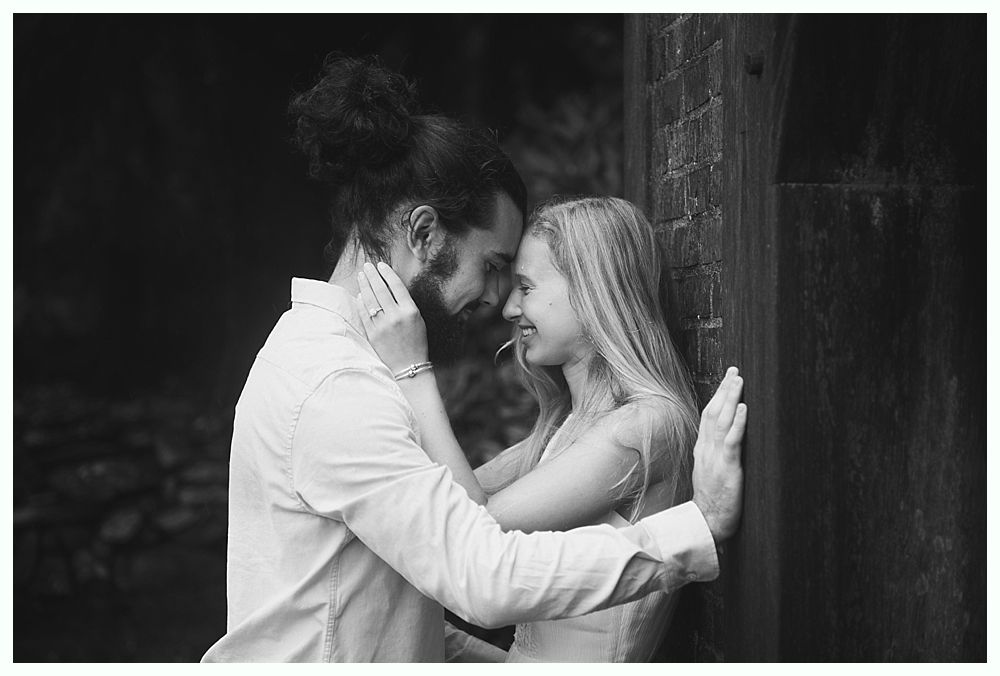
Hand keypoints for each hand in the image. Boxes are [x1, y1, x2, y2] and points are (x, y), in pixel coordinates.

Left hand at [358, 261, 428, 373]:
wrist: (409, 366)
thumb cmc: (416, 341)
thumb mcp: (418, 319)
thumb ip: (405, 303)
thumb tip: (388, 287)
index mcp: (410, 311)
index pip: (396, 285)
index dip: (387, 273)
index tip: (381, 265)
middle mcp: (396, 316)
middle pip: (381, 290)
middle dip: (372, 275)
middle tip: (367, 266)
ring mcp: (383, 325)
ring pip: (370, 300)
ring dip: (364, 286)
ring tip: (361, 276)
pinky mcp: (372, 334)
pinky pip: (364, 314)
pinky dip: (361, 303)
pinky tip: (360, 295)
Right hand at [691, 366, 746, 543]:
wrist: (705, 523)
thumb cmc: (711, 501)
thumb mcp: (709, 472)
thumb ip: (714, 454)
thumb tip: (724, 439)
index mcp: (702, 449)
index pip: (708, 416)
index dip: (717, 396)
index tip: (727, 379)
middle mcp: (706, 449)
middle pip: (713, 412)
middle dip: (724, 390)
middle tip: (734, 370)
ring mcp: (715, 458)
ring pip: (721, 421)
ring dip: (731, 399)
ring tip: (739, 380)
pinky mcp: (727, 468)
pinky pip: (731, 441)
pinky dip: (738, 423)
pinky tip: (744, 408)